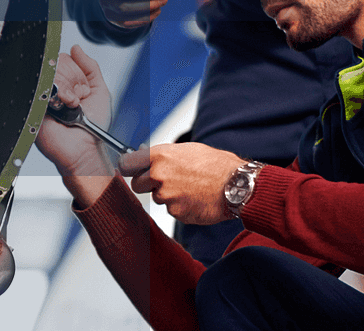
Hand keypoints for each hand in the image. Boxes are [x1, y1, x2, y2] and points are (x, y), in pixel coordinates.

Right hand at [35, 45, 117, 205]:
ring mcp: (42, 96)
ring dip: (65, 88)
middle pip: (54, 63)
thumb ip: (91, 67)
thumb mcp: (100, 91)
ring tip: (71, 105)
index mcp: (67, 82)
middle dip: (70, 79)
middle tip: (77, 98)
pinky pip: (39, 87)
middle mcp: (53, 88)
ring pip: (47, 73)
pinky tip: (63, 106)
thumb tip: (76, 49)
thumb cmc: (93, 129)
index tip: (82, 88)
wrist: (84, 150)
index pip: (63, 59)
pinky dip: (56, 95)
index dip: (74, 70)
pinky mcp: (34, 105)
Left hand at [127, 143, 249, 224]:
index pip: (126, 164)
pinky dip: (181, 206)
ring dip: (168, 195)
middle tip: (167, 181)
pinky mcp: (176, 212)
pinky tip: (195, 198)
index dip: (128, 167)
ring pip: (157, 198)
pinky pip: (172, 210)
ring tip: (190, 188)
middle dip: (148, 184)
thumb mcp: (187, 150)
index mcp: (159, 156)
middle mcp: (159, 176)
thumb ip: (163, 155)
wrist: (237, 185)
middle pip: (137, 185)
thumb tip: (146, 158)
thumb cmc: (216, 165)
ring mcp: (166, 196)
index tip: (128, 169)